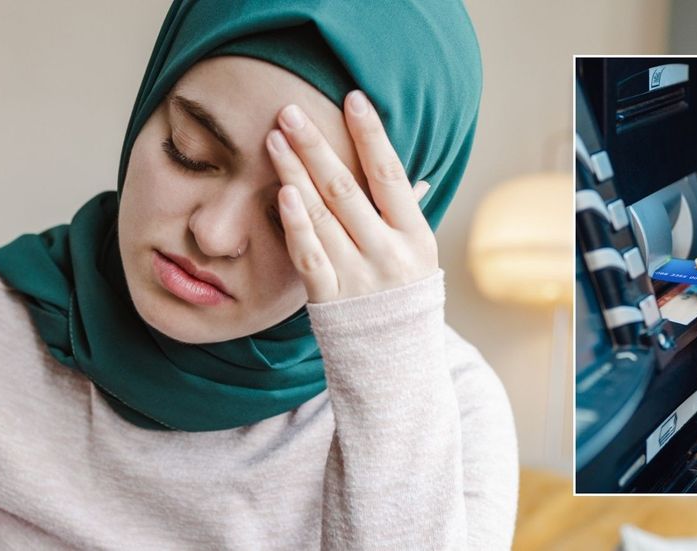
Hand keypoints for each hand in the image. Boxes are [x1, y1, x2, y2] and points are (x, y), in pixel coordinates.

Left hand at [266, 90, 436, 302]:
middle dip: (317, 147)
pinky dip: (296, 223)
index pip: (391, 176)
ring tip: (276, 139)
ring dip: (296, 172)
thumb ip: (408, 216)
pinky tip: (283, 192)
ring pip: (323, 216)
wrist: (397, 366)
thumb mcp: (420, 257)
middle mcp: (389, 255)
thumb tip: (413, 177)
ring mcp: (359, 278)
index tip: (353, 99)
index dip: (372, 136)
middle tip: (290, 112)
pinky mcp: (330, 299)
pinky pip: (310, 256)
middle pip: (347, 190)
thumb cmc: (406, 300)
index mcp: (416, 237)